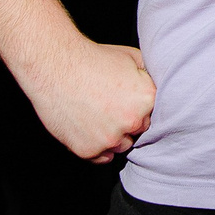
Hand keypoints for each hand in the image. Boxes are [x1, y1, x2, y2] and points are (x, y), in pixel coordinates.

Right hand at [25, 41, 155, 163]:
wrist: (55, 65)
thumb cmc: (92, 59)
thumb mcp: (131, 57)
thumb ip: (149, 76)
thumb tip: (158, 85)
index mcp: (147, 99)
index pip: (152, 113)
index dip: (137, 106)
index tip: (124, 99)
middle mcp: (132, 121)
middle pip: (137, 131)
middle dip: (126, 121)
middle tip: (108, 106)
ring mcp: (109, 138)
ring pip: (120, 146)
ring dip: (113, 136)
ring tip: (96, 114)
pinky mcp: (88, 150)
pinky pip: (101, 157)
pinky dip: (96, 146)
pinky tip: (88, 127)